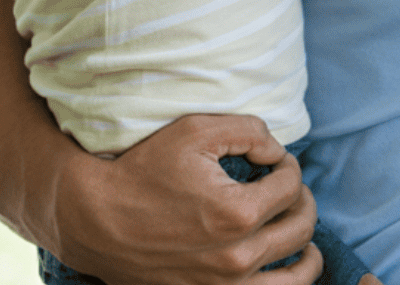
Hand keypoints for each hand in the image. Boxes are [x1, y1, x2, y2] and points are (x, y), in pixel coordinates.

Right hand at [52, 114, 323, 284]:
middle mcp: (237, 258)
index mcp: (238, 215)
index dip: (288, 165)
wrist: (92, 220)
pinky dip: (283, 279)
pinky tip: (282, 264)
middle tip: (288, 189)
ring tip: (300, 234)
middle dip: (302, 200)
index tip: (274, 161)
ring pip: (297, 274)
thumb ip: (251, 131)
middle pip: (301, 226)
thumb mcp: (196, 131)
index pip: (291, 186)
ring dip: (307, 249)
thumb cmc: (142, 170)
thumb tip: (279, 153)